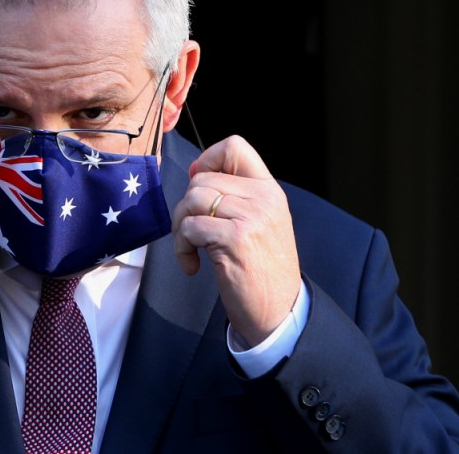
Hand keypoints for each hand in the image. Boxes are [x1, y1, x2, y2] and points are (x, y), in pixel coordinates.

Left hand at [171, 135, 300, 345]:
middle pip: (202, 179)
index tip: (198, 184)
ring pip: (192, 200)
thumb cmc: (261, 269)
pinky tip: (193, 266)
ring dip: (180, 228)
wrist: (278, 311)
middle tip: (190, 234)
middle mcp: (263, 198)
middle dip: (185, 206)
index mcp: (269, 190)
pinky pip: (190, 227)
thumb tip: (196, 171)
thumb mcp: (259, 223)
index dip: (207, 159)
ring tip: (191, 250)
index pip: (235, 146)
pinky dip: (182, 247)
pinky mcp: (235, 239)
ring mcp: (251, 217)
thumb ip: (236, 196)